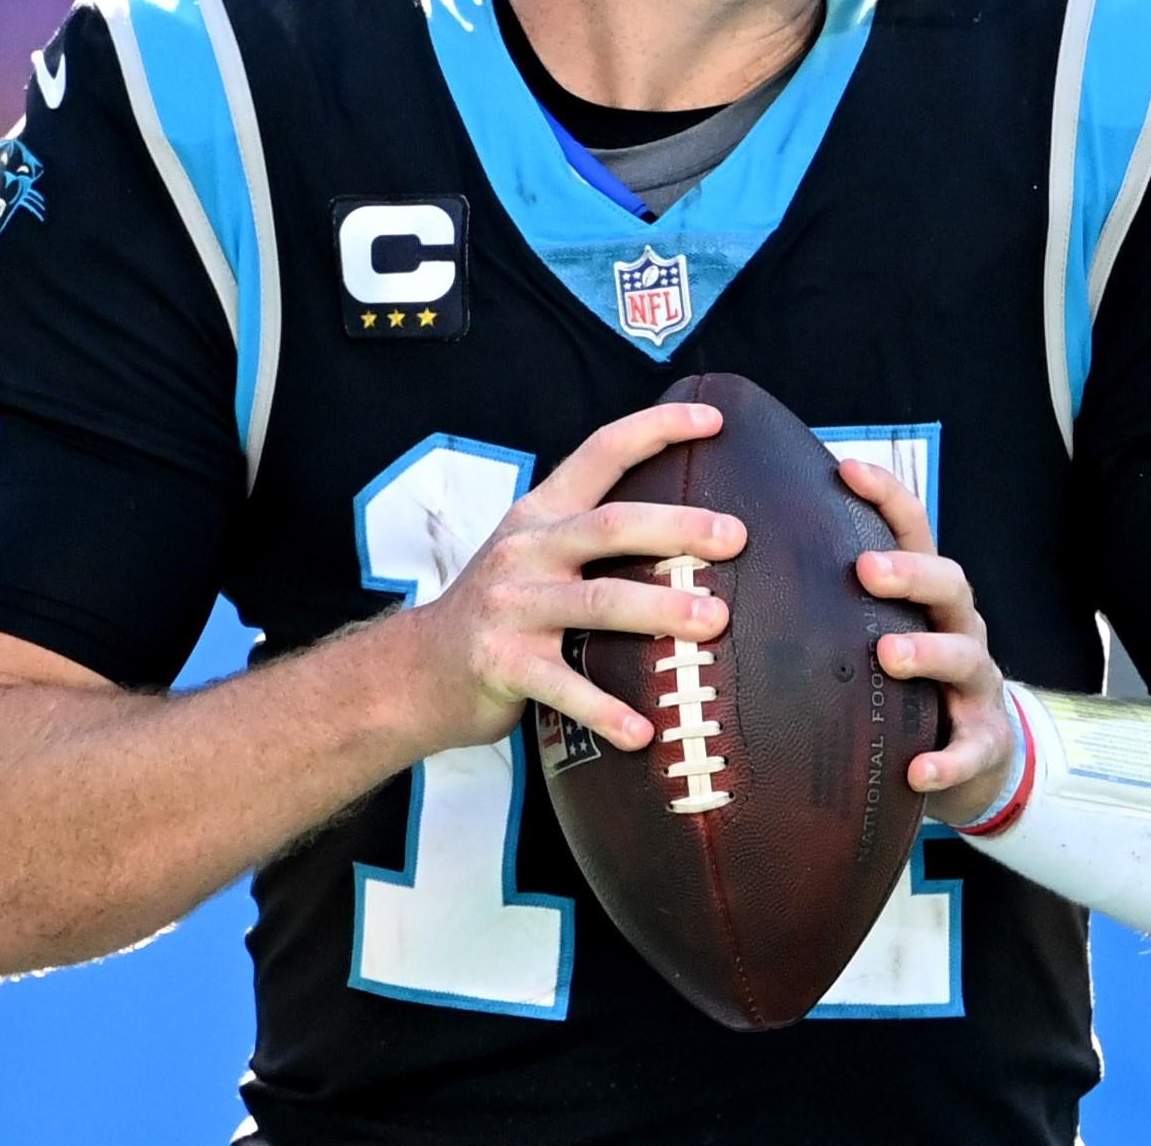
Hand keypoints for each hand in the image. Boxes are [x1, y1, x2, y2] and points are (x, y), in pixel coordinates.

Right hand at [394, 401, 744, 755]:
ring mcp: (511, 607)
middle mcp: (526, 551)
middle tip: (735, 536)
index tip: (714, 419)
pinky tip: (644, 731)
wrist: (415, 672)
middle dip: (677, 527)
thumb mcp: (534, 554)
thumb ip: (593, 536)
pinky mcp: (501, 664)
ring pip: (596, 602)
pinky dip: (606, 710)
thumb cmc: (502, 610)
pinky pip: (564, 686)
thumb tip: (696, 529)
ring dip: (659, 610)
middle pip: (610, 526)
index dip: (655, 429)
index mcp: (541, 514)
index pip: (601, 452)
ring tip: (714, 621)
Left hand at [840, 458, 1017, 823]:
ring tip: (889, 654)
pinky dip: (947, 761)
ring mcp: (976, 684)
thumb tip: (731, 561)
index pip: (913, 530)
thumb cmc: (906, 681)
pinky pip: (971, 750)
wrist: (976, 753)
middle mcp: (958, 626)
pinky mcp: (985, 741)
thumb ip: (829, 601)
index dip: (886, 494)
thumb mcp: (875, 631)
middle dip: (910, 571)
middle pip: (948, 581)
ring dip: (928, 651)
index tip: (845, 468)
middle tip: (865, 569)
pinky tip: (917, 772)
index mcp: (926, 594)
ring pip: (963, 656)